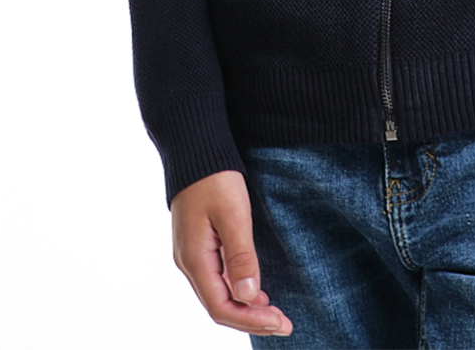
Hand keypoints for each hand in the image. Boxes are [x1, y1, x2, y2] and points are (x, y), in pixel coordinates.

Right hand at [170, 170, 292, 337]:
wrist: (195, 149)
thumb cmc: (215, 177)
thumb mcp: (233, 214)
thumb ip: (241, 256)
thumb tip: (249, 296)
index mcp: (194, 259)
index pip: (221, 307)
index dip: (251, 320)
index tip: (280, 323)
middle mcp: (189, 262)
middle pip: (219, 306)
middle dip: (251, 319)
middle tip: (285, 325)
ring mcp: (192, 254)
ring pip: (218, 294)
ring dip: (246, 307)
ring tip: (275, 313)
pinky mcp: (199, 244)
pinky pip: (217, 279)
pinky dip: (237, 290)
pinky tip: (256, 292)